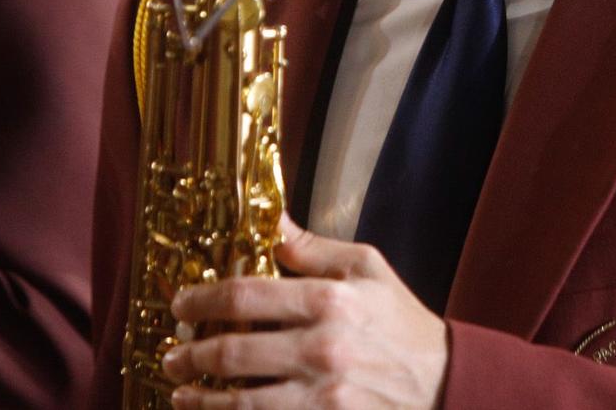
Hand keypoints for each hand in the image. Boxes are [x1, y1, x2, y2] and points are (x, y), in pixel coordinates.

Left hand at [160, 213, 448, 408]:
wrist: (442, 383)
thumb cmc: (399, 322)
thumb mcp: (368, 269)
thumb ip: (315, 250)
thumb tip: (274, 224)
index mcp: (329, 300)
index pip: (245, 295)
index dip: (202, 300)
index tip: (181, 305)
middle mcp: (322, 348)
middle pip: (233, 352)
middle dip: (191, 354)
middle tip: (173, 354)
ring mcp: (322, 395)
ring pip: (240, 402)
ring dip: (200, 398)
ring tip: (180, 390)